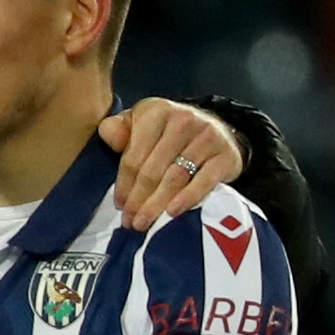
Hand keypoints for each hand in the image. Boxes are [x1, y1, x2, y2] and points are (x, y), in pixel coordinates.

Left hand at [99, 100, 246, 231]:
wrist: (217, 131)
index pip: (134, 155)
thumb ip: (119, 130)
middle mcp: (183, 119)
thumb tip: (110, 137)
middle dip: (139, 199)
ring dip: (157, 204)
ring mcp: (206, 136)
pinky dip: (187, 198)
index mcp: (156, 111)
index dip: (124, 184)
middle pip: (153, 169)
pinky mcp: (224, 154)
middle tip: (131, 221)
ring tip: (144, 222)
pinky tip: (173, 212)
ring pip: (175, 177)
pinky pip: (204, 181)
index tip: (120, 206)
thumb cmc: (169, 134)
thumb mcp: (141, 124)